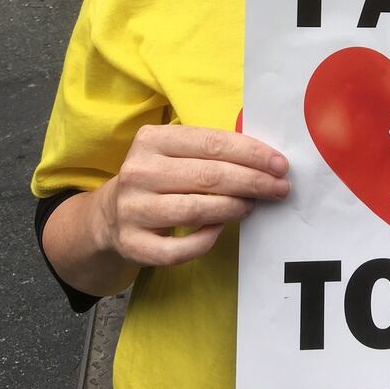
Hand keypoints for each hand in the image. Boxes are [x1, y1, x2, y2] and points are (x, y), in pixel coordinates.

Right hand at [96, 123, 289, 267]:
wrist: (109, 215)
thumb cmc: (158, 177)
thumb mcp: (174, 152)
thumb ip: (210, 149)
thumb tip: (265, 159)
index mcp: (152, 139)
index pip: (212, 143)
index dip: (251, 153)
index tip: (280, 164)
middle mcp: (138, 171)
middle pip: (208, 176)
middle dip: (252, 181)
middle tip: (280, 188)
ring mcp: (133, 209)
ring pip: (196, 210)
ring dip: (234, 208)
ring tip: (253, 205)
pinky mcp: (132, 244)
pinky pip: (179, 249)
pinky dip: (206, 240)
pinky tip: (220, 230)